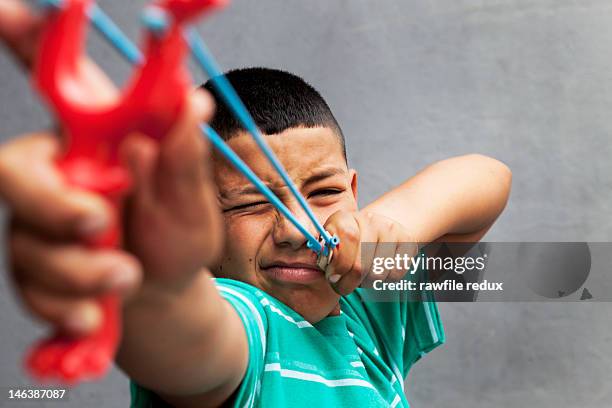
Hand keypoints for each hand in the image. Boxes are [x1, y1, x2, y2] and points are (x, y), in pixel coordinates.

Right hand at [0, 0, 222, 334]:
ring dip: (82, 270)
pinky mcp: (33, 266)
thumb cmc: (177, 239)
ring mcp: (38, 220)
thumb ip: (184, 159)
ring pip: (25, 241)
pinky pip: (27, 287)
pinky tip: (94, 316)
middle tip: (101, 223)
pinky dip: (66, 306)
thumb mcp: (193, 202)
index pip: (60, 81)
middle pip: (13, 171)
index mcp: (100, 140)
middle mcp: (59, 171)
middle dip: (56, 208)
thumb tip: (193, 100)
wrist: (164, 297)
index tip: (10, 11)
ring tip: (129, 277)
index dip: (31, 42)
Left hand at [323, 210, 417, 295]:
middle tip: (342, 285)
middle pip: (361, 264)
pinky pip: (394, 275)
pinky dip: (383, 281)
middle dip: (348, 282)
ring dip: (365, 282)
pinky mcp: (408, 242)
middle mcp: (370, 220)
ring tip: (360, 275)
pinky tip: (376, 271)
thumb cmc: (346, 243)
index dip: (339, 263)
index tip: (332, 277)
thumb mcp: (331, 244)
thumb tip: (314, 273)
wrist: (378, 228)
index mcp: (345, 218)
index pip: (347, 238)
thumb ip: (324, 256)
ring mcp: (391, 230)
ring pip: (377, 274)